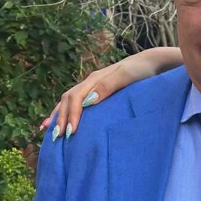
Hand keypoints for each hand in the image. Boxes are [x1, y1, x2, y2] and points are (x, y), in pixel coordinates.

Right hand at [40, 47, 182, 139]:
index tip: (70, 132)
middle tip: (57, 137)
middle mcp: (90, 83)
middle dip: (60, 118)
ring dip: (59, 115)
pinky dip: (67, 112)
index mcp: (94, 80)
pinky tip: (63, 122)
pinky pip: (77, 103)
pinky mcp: (98, 92)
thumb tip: (88, 101)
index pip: (75, 99)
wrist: (151, 63)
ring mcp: (93, 87)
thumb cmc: (141, 71)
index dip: (71, 116)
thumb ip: (108, 87)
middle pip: (67, 100)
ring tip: (49, 131)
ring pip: (68, 101)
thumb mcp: (126, 77)